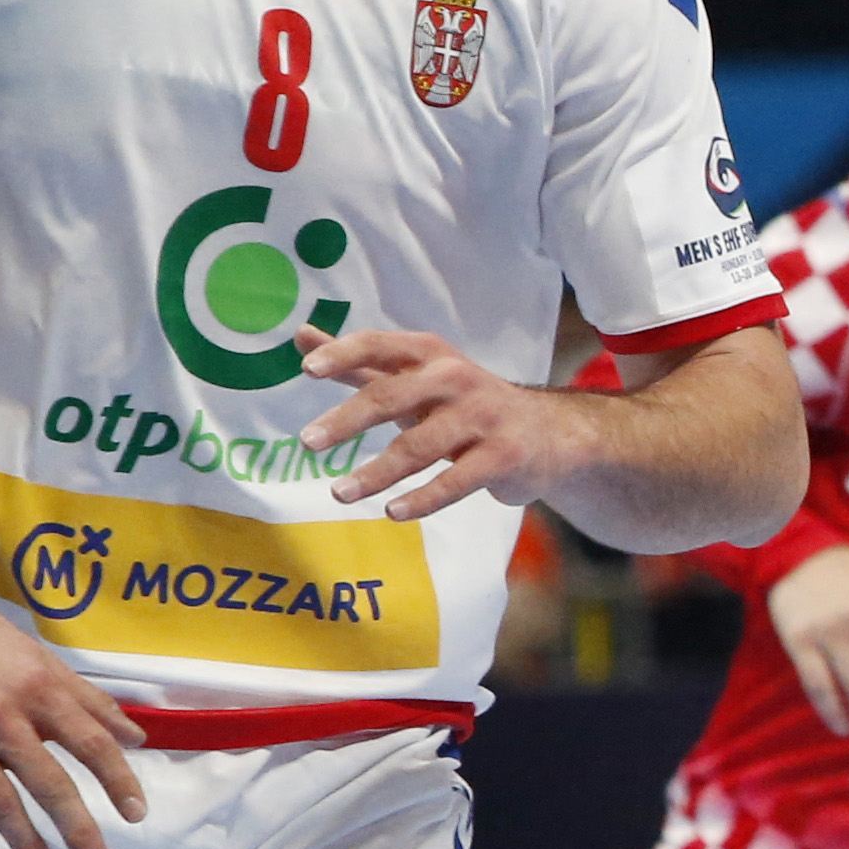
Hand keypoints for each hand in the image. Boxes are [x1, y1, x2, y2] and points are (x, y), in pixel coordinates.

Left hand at [302, 328, 611, 522]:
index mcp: (431, 355)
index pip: (379, 345)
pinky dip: (422, 499)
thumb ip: (361, 362)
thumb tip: (298, 336)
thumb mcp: (417, 376)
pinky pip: (455, 481)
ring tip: (339, 493)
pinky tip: (392, 512)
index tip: (306, 369)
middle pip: (393, 396)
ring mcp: (484, 417)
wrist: (550, 433)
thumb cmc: (464, 403)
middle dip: (347, 420)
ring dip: (376, 472)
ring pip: (420, 447)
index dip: (342, 354)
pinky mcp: (504, 456)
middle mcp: (457, 379)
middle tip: (307, 442)